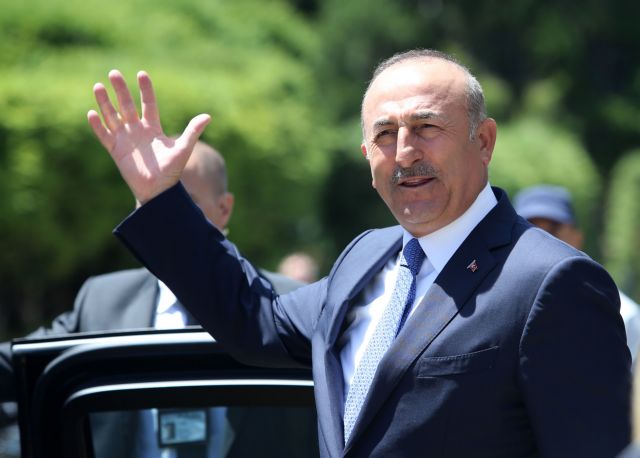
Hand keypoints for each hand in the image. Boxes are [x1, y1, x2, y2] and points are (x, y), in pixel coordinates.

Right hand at [88, 70, 210, 203]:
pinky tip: (92, 113)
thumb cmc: (172, 170)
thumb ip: (193, 131)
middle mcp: (137, 130)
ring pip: (112, 116)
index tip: (141, 74)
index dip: (145, 90)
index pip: (148, 104)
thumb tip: (208, 116)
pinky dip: (98, 125)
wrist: (159, 189)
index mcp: (153, 128)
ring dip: (105, 102)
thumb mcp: (183, 148)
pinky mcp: (116, 150)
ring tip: (98, 86)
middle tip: (114, 73)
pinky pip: (104, 135)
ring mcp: (125, 139)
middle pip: (127, 105)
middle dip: (120, 90)